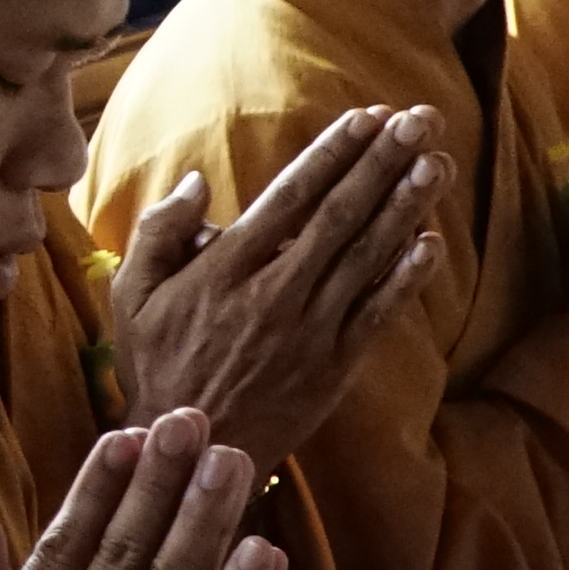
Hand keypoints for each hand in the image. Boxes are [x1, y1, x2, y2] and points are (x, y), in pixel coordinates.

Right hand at [106, 105, 440, 471]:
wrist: (191, 452)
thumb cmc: (157, 366)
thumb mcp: (131, 296)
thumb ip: (159, 233)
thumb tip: (197, 184)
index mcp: (225, 270)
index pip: (291, 198)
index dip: (332, 154)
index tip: (366, 117)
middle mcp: (274, 294)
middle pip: (340, 216)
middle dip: (383, 163)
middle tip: (419, 121)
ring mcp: (310, 332)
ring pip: (366, 258)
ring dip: (405, 207)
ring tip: (438, 163)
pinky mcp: (334, 367)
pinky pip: (377, 315)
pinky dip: (405, 279)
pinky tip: (431, 244)